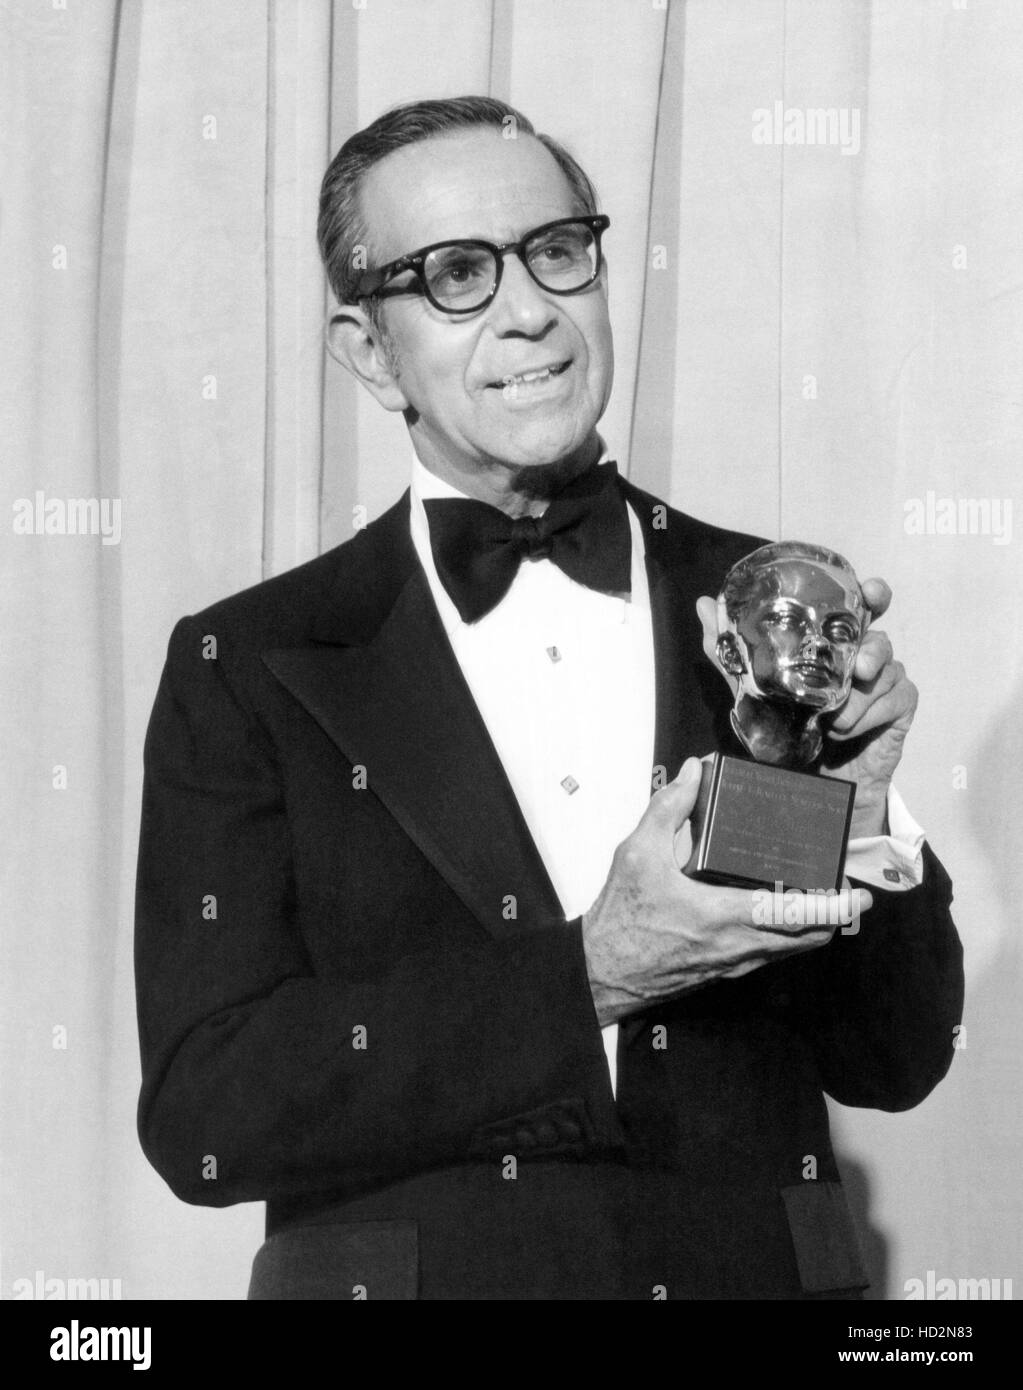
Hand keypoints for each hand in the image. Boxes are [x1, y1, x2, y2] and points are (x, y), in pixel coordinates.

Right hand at [581, 759, 871, 1025]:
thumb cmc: (619, 921)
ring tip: (817, 896)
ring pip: (791, 950)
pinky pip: (769, 955)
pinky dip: (785, 936)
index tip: (858, 893)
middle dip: (835, 916)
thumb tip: (694, 773)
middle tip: (844, 889)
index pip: (799, 918)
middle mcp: (737, 948)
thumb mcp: (638, 853)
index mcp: (724, 917)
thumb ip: (668, 808)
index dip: (836, 907)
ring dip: (811, 927)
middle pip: (809, 939)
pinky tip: (773, 912)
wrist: (600, 973)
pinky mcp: (723, 972)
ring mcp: (733, 965)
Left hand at [696, 580, 917, 839]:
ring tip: (833, 720)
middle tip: (860, 666)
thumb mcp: (751, 688)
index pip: (860, 607)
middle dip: (874, 647)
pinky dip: (869, 714)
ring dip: (857, 697)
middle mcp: (863, 656)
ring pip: (886, 670)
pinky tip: (847, 730)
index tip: (869, 591)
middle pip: (881, 636)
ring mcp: (885, 681)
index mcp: (834, 644)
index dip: (871, 594)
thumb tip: (702, 604)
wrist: (810, 784)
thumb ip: (729, 649)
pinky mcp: (900, 708)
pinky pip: (897, 697)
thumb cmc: (787, 730)